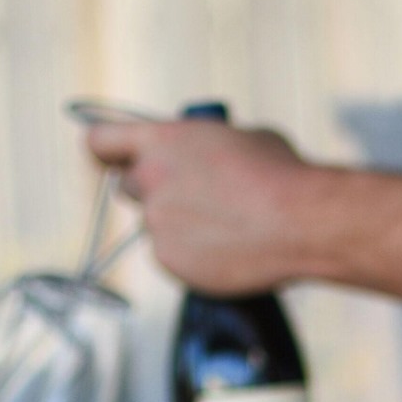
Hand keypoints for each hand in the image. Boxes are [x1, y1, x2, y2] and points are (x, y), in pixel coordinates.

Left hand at [87, 121, 320, 294]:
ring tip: (226, 228)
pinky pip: (173, 259)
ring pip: (156, 228)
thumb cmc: (279, 175)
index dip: (108, 151)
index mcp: (160, 140)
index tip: (117, 160)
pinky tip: (228, 251)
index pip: (100, 141)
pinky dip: (194, 258)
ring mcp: (157, 226)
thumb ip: (204, 146)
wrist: (300, 224)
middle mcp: (149, 182)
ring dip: (179, 228)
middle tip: (189, 198)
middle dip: (152, 192)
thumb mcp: (239, 138)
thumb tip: (205, 158)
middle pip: (127, 188)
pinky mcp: (171, 264)